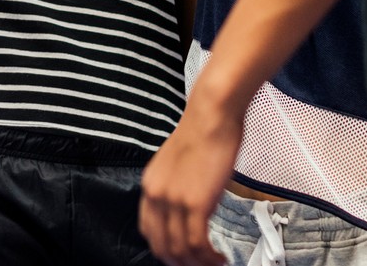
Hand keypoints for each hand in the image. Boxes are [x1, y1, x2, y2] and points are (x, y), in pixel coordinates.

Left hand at [139, 96, 241, 265]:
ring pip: (180, 250)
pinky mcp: (196, 204)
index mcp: (149, 186)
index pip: (148, 231)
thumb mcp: (175, 163)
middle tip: (199, 264)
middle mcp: (156, 195)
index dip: (165, 249)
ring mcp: (174, 201)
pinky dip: (209, 257)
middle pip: (161, 246)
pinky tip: (219, 256)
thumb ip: (174, 186)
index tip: (182, 254)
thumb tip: (184, 207)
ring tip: (213, 263)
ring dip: (198, 263)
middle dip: (181, 262)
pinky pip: (198, 244)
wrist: (212, 116)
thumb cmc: (202, 133)